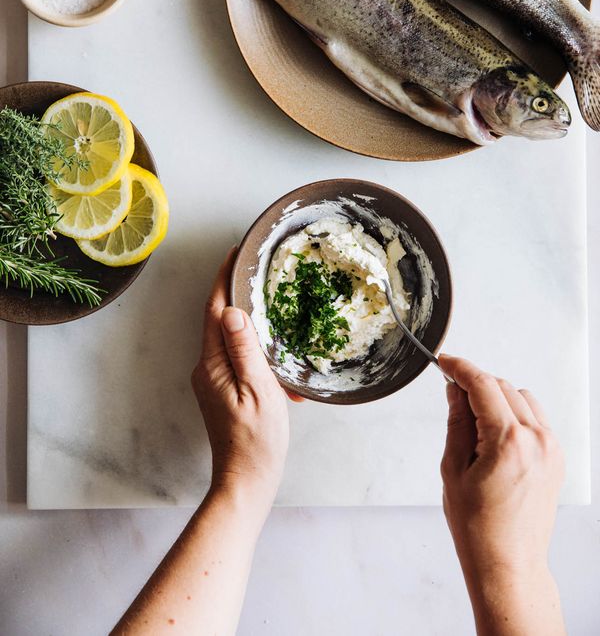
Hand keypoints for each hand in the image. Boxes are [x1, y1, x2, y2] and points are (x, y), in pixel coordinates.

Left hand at [192, 248, 289, 515]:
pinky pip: (236, 359)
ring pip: (230, 340)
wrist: (247, 480)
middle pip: (218, 321)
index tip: (233, 255)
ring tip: (272, 308)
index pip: (214, 311)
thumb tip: (233, 311)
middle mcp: (206, 368)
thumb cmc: (257, 440)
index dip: (223, 281)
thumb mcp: (258, 390)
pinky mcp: (222, 391)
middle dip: (236, 295)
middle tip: (256, 272)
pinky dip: (256, 352)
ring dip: (250, 325)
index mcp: (212, 364)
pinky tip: (278, 360)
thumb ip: (245, 349)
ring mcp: (212, 381)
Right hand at [439, 354, 564, 634]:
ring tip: (474, 424)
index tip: (445, 363)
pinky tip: (494, 436)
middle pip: (502, 386)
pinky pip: (535, 418)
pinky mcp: (556, 458)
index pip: (482, 384)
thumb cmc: (477, 527)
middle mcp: (536, 440)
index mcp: (507, 442)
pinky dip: (514, 414)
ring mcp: (551, 449)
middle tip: (452, 398)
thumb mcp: (453, 469)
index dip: (460, 368)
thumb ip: (457, 422)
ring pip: (521, 397)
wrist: (509, 564)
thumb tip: (455, 390)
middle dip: (475, 385)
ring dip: (496, 398)